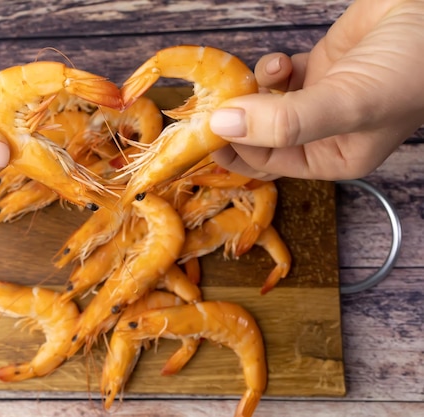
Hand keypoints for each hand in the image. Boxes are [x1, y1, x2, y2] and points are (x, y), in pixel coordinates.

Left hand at [209, 0, 423, 180]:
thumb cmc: (411, 67)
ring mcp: (319, 99)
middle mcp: (324, 133)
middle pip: (261, 136)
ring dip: (254, 92)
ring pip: (265, 105)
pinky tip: (281, 62)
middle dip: (238, 120)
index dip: (234, 150)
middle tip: (214, 103)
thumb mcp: (347, 103)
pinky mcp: (320, 68)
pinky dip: (272, 70)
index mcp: (334, 157)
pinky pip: (279, 77)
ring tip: (259, 77)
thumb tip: (222, 125)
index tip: (205, 131)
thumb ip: (284, 121)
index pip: (268, 164)